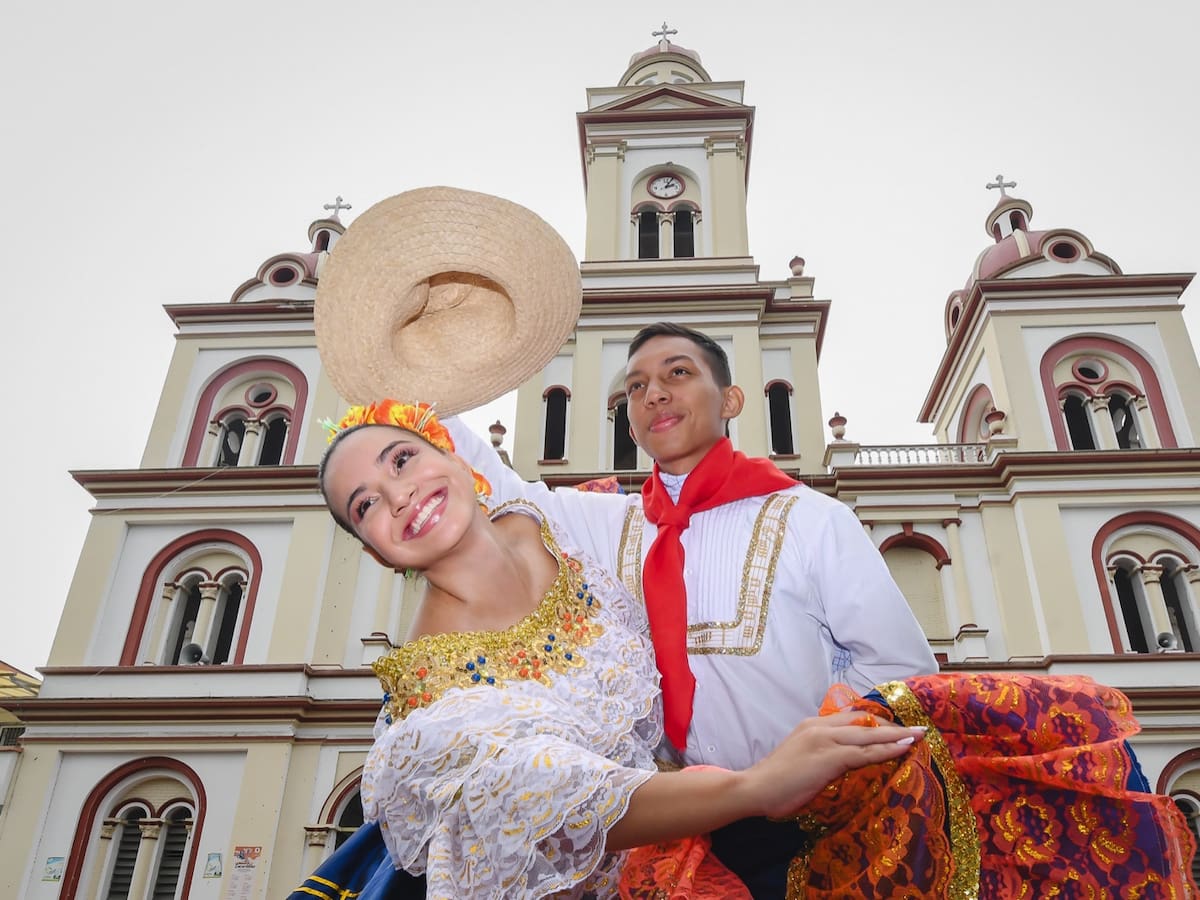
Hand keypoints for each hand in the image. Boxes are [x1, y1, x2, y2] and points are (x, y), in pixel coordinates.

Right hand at [742, 710, 923, 819]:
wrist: (756, 788)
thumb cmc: (776, 782)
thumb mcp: (802, 760)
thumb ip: (822, 756)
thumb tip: (844, 764)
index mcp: (812, 725)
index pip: (851, 718)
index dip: (876, 722)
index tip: (895, 726)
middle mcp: (820, 726)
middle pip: (864, 722)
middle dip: (892, 725)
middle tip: (917, 728)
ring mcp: (825, 739)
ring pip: (869, 734)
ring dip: (897, 735)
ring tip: (919, 734)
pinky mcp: (829, 756)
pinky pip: (865, 751)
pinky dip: (887, 748)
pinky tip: (903, 747)